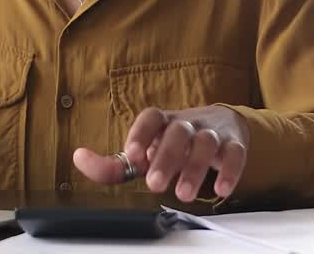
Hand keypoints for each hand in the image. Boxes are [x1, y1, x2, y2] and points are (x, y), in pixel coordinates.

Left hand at [73, 105, 249, 201]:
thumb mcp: (146, 152)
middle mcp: (186, 123)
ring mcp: (211, 133)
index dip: (141, 134)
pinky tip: (220, 189)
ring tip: (183, 194)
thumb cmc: (174, 143)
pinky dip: (229, 171)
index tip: (133, 154)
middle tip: (154, 184)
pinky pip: (235, 154)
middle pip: (178, 132)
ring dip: (194, 168)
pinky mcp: (234, 145)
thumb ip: (114, 164)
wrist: (222, 127)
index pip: (150, 118)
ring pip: (205, 143)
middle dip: (166, 157)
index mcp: (162, 122)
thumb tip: (79, 158)